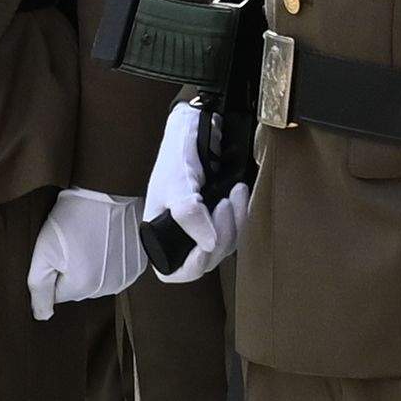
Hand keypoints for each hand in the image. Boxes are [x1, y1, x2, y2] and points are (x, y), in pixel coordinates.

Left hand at [23, 186, 140, 319]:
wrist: (110, 190)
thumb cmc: (74, 215)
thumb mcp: (44, 249)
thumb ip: (38, 287)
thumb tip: (42, 315)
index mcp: (82, 286)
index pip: (57, 293)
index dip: (54, 270)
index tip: (59, 248)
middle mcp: (107, 288)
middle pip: (79, 288)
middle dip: (72, 269)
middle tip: (74, 240)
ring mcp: (126, 277)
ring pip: (98, 280)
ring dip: (93, 264)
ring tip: (92, 237)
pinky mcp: (138, 264)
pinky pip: (117, 270)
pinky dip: (112, 259)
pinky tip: (109, 238)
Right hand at [136, 93, 240, 283]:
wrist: (193, 129)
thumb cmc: (177, 156)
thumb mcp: (177, 184)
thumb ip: (188, 215)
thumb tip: (208, 245)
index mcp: (159, 234)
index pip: (173, 271)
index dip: (191, 267)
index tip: (206, 248)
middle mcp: (180, 236)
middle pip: (206, 259)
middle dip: (222, 235)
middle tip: (225, 204)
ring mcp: (202, 228)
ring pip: (225, 245)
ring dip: (235, 222)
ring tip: (236, 192)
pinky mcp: (219, 217)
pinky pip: (235, 229)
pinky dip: (241, 215)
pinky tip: (240, 194)